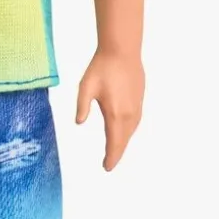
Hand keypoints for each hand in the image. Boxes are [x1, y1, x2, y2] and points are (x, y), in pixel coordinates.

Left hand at [75, 49, 144, 170]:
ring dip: (123, 142)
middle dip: (116, 153)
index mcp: (115, 114)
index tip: (106, 168)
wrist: (122, 50)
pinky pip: (135, 122)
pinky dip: (129, 131)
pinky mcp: (139, 99)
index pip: (114, 143)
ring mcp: (136, 107)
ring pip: (131, 132)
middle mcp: (129, 114)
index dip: (111, 157)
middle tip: (108, 164)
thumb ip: (82, 107)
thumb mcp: (85, 87)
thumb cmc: (102, 67)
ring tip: (115, 150)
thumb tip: (78, 123)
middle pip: (124, 140)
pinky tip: (124, 131)